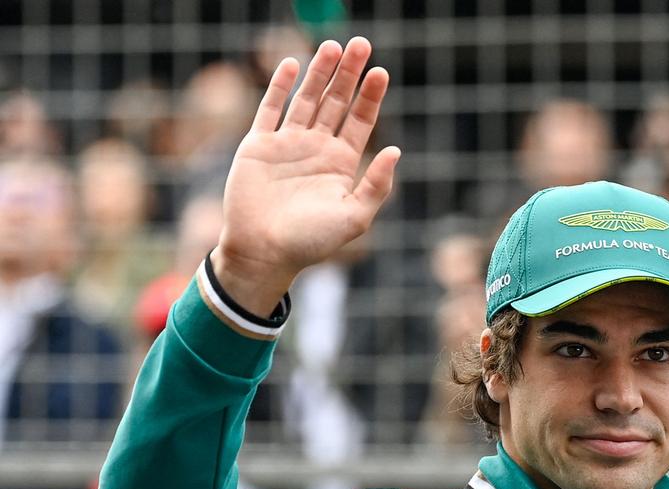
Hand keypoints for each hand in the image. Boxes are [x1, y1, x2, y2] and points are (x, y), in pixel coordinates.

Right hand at [213, 37, 399, 314]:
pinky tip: (294, 63)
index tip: (380, 72)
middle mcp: (316, 150)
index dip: (370, 96)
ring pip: (307, 99)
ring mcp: (287, 145)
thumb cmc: (312, 242)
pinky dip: (281, 85)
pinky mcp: (259, 145)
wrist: (265, 253)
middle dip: (349, 74)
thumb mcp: (355, 217)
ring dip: (321, 73)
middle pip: (337, 102)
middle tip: (361, 43)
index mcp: (341, 165)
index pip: (360, 121)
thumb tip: (396, 151)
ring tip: (334, 46)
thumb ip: (376, 185)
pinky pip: (271, 108)